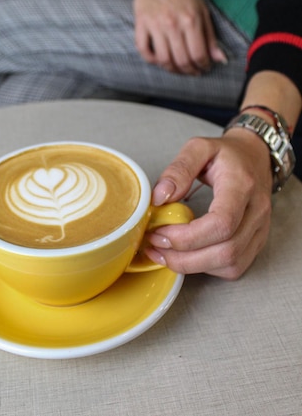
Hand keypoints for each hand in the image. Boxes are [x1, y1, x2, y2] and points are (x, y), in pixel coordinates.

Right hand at [133, 0, 226, 73]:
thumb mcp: (202, 9)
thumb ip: (210, 36)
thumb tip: (219, 59)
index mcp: (191, 19)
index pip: (198, 54)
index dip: (203, 66)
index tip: (204, 67)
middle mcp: (172, 24)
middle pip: (181, 60)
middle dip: (189, 71)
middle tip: (193, 71)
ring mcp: (154, 24)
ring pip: (163, 59)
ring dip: (172, 69)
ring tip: (178, 68)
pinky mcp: (140, 23)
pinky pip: (143, 50)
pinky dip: (151, 59)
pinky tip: (159, 60)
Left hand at [145, 130, 272, 278]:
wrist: (255, 157)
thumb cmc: (227, 154)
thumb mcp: (199, 147)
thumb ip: (179, 169)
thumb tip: (159, 197)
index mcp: (242, 185)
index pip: (222, 222)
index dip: (188, 236)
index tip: (159, 232)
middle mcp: (257, 211)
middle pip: (226, 250)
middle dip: (185, 256)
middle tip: (154, 245)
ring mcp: (260, 230)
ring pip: (230, 264)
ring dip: (192, 265)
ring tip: (163, 253)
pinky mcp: (256, 242)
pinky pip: (233, 267)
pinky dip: (206, 267)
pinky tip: (185, 256)